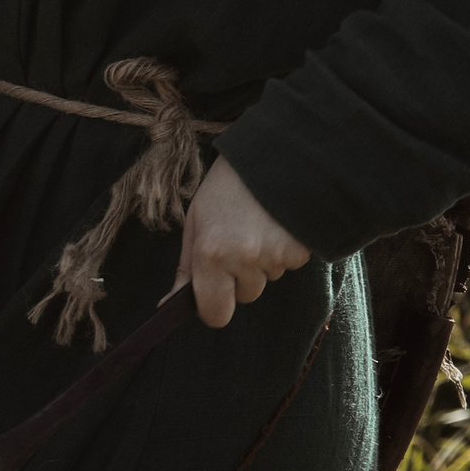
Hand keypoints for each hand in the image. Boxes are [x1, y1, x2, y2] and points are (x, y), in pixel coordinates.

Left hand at [171, 158, 309, 327]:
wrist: (269, 156)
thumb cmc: (225, 190)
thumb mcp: (196, 223)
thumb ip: (186, 269)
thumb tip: (170, 306)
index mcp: (210, 253)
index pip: (215, 314)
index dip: (214, 307)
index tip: (214, 294)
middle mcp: (243, 259)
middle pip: (244, 296)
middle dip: (239, 277)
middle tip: (237, 239)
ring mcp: (274, 256)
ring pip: (265, 280)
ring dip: (261, 262)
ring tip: (257, 225)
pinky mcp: (300, 251)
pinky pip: (288, 267)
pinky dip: (283, 252)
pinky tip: (276, 225)